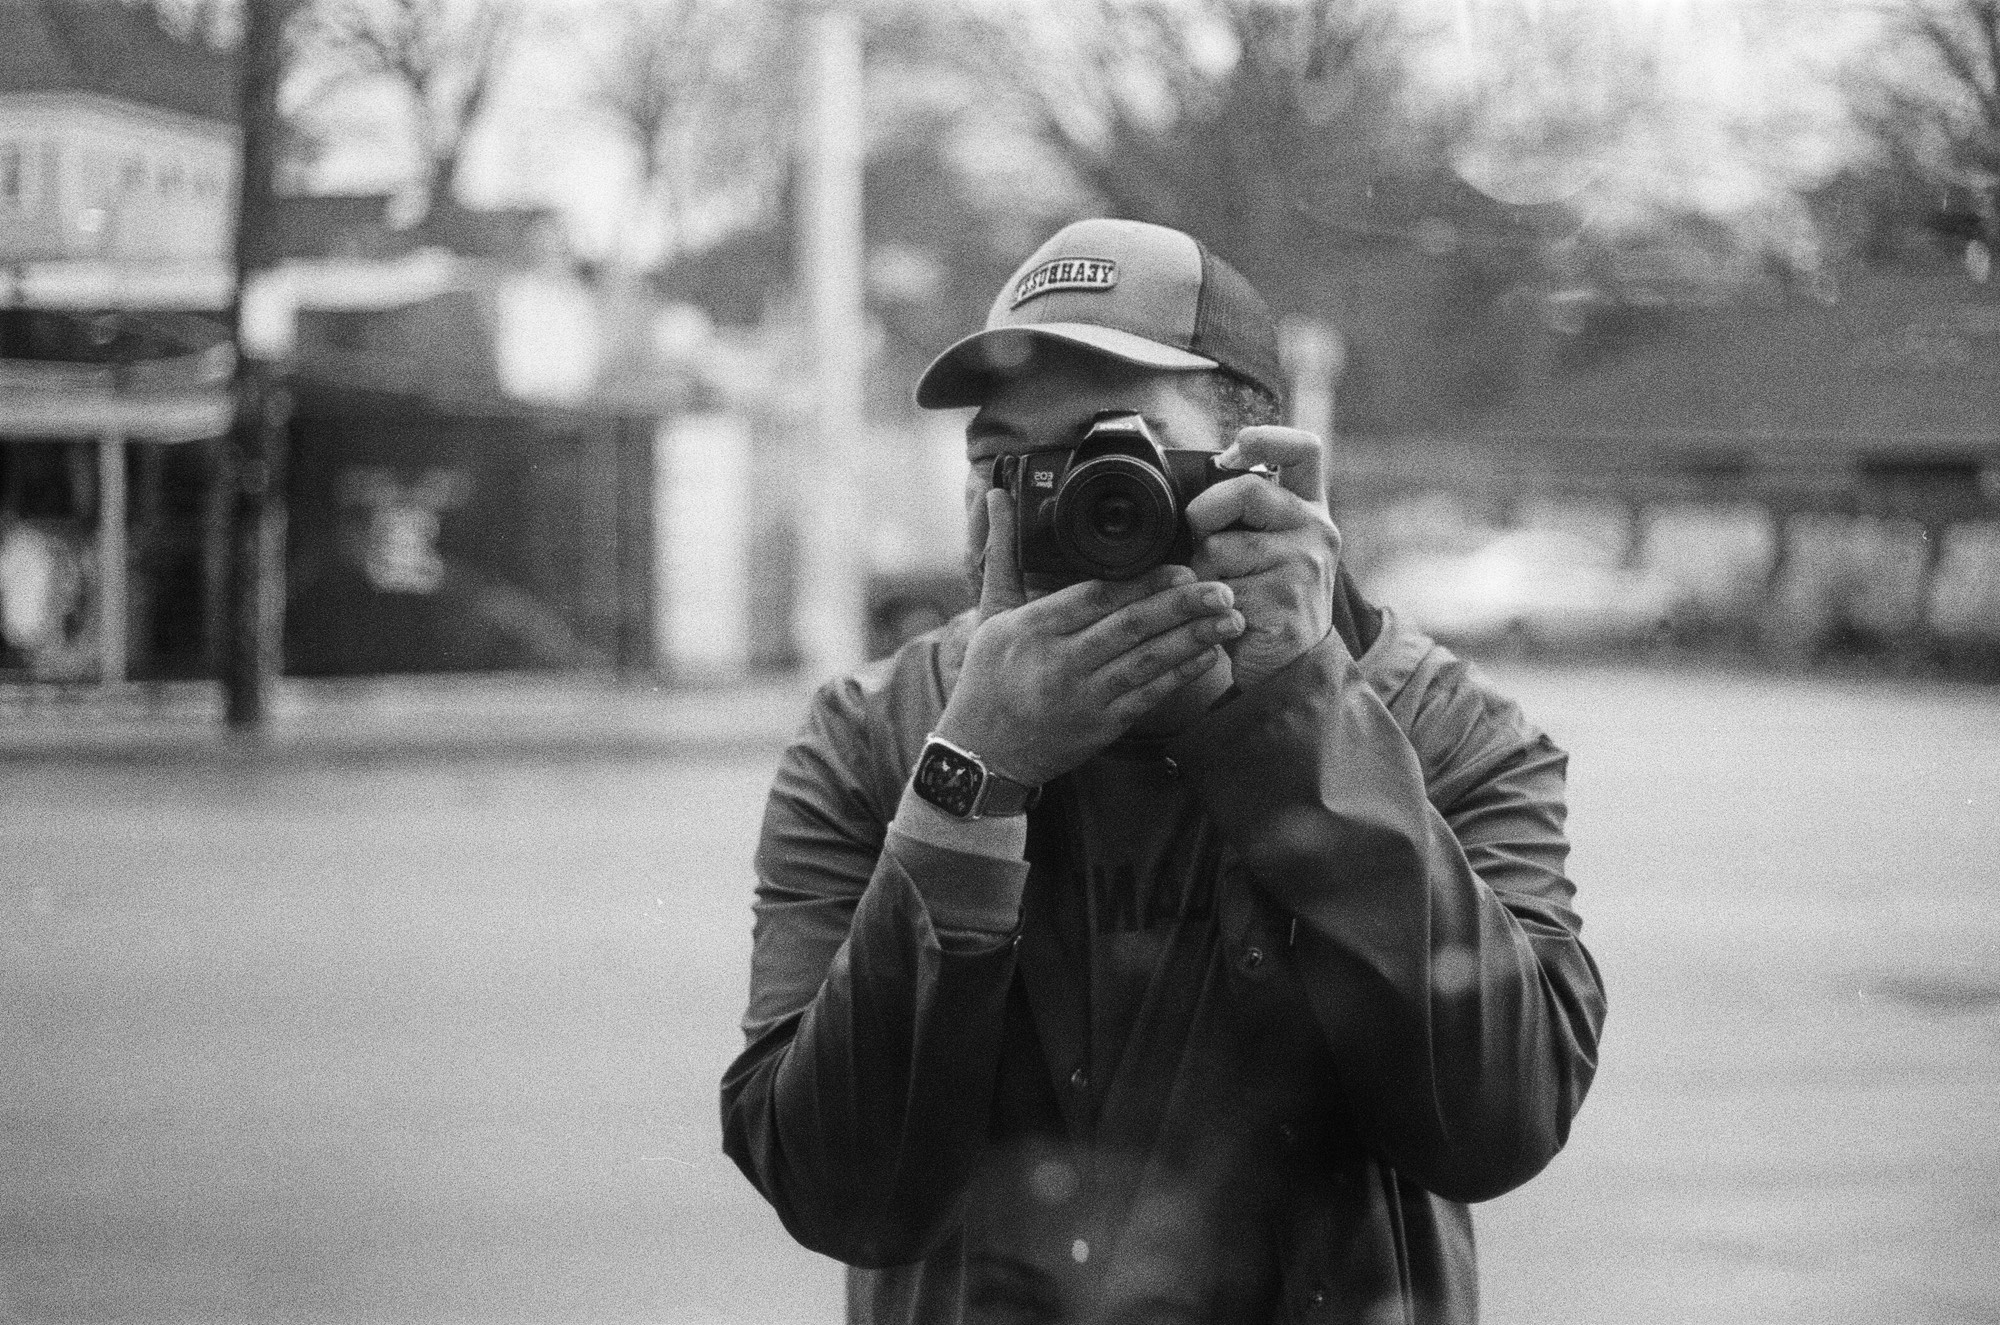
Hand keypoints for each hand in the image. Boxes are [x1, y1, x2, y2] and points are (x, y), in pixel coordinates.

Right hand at [937, 488, 1244, 785]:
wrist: (982, 755)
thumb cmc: (987, 679)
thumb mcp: (990, 614)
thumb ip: (1003, 554)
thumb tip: (997, 494)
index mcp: (1033, 627)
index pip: (1096, 597)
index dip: (1144, 583)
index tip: (1181, 567)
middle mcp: (1059, 661)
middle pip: (1129, 627)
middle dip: (1182, 606)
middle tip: (1222, 588)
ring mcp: (1082, 697)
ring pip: (1147, 662)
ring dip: (1193, 639)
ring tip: (1230, 619)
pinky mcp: (1101, 727)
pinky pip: (1149, 696)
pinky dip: (1181, 675)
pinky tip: (1209, 655)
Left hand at [1185, 426, 1342, 690]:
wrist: (1291, 669)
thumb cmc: (1264, 601)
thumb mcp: (1261, 548)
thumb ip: (1240, 516)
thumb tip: (1184, 492)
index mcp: (1309, 509)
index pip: (1303, 449)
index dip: (1266, 438)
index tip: (1233, 450)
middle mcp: (1316, 531)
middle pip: (1245, 490)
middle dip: (1203, 515)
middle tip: (1199, 542)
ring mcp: (1305, 567)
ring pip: (1219, 546)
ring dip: (1200, 572)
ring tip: (1220, 593)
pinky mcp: (1285, 603)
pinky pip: (1217, 589)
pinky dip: (1206, 605)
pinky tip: (1225, 617)